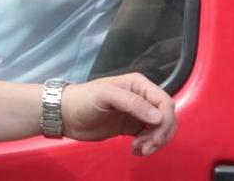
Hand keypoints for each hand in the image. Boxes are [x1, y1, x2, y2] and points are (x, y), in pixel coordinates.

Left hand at [62, 73, 177, 155]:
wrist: (67, 115)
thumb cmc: (84, 100)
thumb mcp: (106, 95)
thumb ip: (132, 103)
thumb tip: (158, 117)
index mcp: (139, 84)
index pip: (165, 102)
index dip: (166, 120)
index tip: (154, 136)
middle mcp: (142, 97)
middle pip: (167, 117)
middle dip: (161, 134)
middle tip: (146, 146)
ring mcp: (138, 113)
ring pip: (161, 128)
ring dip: (155, 142)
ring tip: (138, 149)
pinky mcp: (132, 127)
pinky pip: (150, 137)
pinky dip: (148, 146)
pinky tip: (135, 150)